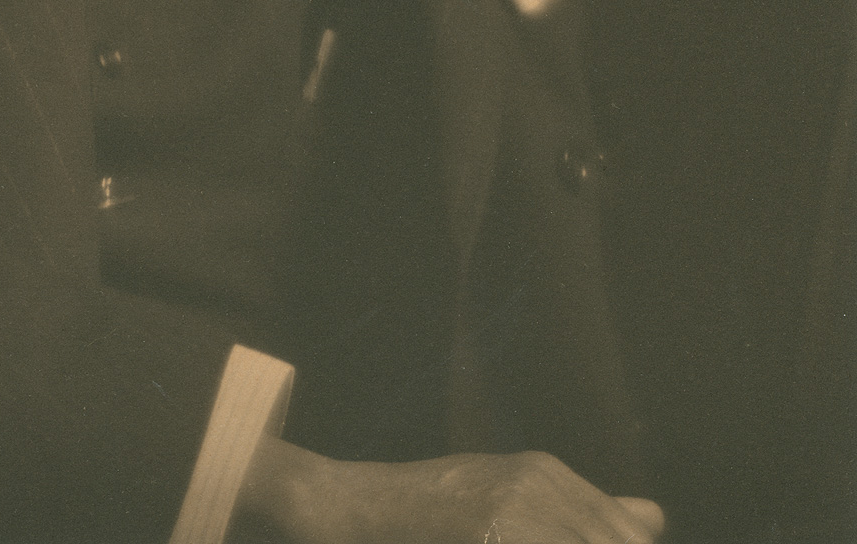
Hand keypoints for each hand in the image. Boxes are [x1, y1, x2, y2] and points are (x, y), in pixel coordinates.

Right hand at [234, 437, 664, 543]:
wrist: (353, 509)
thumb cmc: (433, 510)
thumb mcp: (511, 494)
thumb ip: (584, 509)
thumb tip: (655, 519)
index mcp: (546, 473)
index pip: (625, 538)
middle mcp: (535, 487)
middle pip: (610, 543)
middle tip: (536, 542)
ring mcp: (510, 520)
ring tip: (516, 542)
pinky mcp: (491, 537)